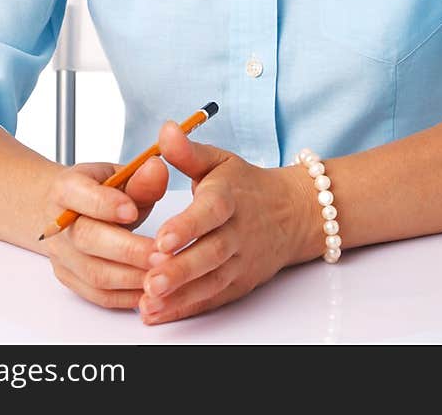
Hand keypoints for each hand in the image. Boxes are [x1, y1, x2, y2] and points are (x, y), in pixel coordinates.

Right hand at [41, 156, 168, 309]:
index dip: (106, 204)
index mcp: (66, 188)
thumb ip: (140, 177)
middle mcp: (58, 224)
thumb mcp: (118, 175)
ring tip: (163, 274)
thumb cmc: (97, 189)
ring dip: (132, 277)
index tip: (133, 210)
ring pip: (94, 273)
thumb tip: (157, 169)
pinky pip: (98, 295)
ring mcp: (61, 256)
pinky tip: (150, 290)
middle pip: (87, 240)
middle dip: (128, 250)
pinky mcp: (70, 279)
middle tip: (162, 254)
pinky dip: (126, 296)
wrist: (66, 210)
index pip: (81, 196)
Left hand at [138, 120, 310, 324]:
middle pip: (212, 253)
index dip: (188, 225)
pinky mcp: (239, 283)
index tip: (162, 238)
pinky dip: (187, 308)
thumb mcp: (219, 161)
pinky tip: (159, 314)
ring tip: (149, 302)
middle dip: (181, 269)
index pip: (211, 212)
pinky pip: (213, 298)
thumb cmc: (244, 185)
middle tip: (150, 280)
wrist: (292, 213)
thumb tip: (165, 129)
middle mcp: (238, 231)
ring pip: (212, 281)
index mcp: (229, 197)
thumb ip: (187, 151)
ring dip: (181, 295)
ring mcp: (241, 261)